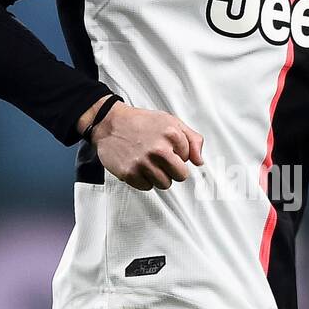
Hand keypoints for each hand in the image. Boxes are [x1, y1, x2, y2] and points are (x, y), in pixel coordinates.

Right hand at [79, 96, 204, 190]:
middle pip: (180, 176)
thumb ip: (191, 139)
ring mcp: (144, 162)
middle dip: (172, 170)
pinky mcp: (130, 173)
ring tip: (148, 162)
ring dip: (158, 176)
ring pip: (165, 184)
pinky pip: (147, 187)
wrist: (109, 123)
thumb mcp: (170, 121)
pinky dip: (143, 179)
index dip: (178, 155)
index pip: (188, 159)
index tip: (168, 148)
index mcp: (171, 134)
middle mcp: (158, 149)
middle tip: (161, 161)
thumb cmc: (140, 122)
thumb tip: (199, 161)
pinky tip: (137, 166)